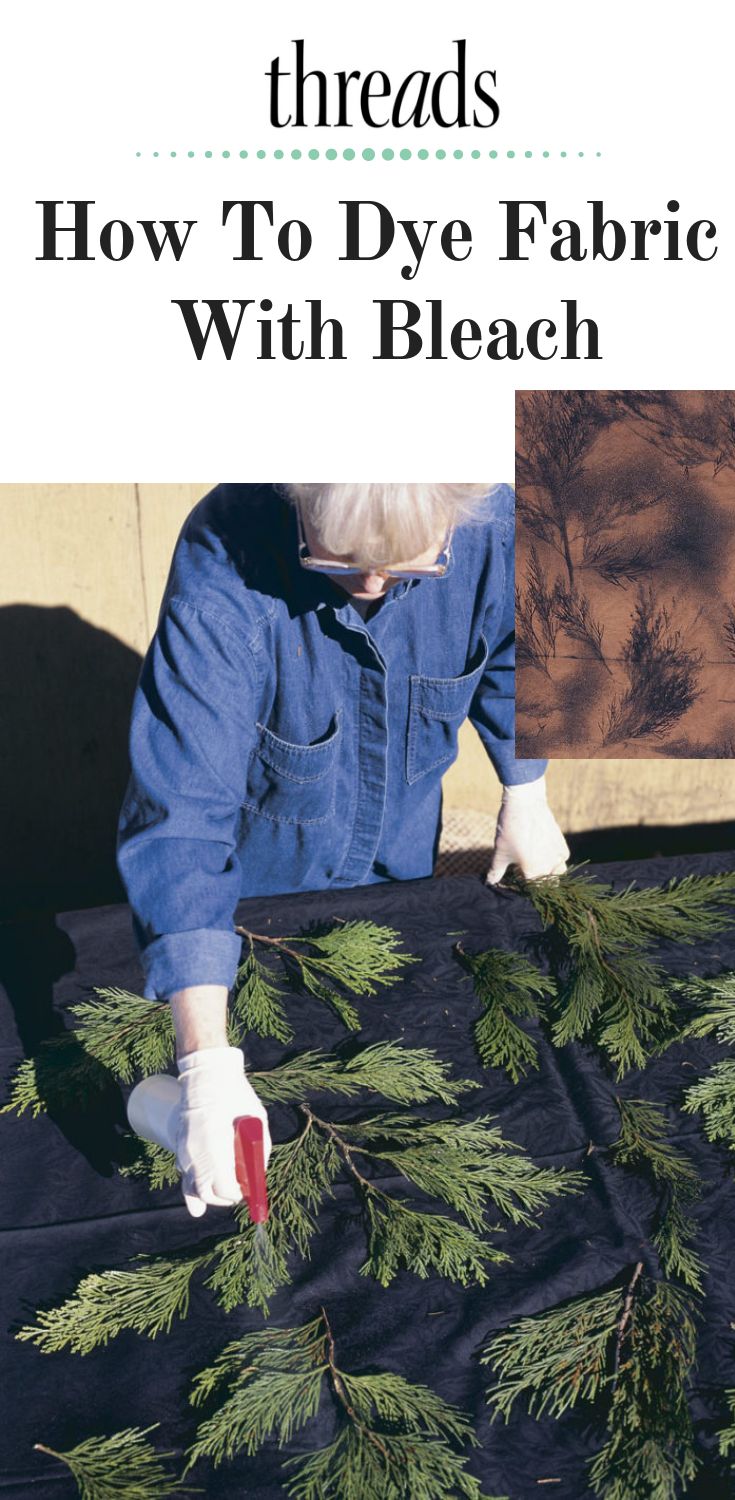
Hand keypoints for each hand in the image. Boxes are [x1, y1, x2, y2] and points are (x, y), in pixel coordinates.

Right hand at [175, 1046, 271, 1217]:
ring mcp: (184, 1150)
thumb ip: (260, 1152)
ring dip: (207, 1193)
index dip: (238, 1193)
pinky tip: (202, 1182)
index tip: (248, 1190)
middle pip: (207, 1194)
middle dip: (224, 1197)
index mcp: (217, 1150)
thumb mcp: (256, 1122)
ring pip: (192, 1187)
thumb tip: (258, 1174)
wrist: (207, 1073)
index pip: (225, 1189)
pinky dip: (194, 1181)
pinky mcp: (179, 1144)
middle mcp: (196, 1154)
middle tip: (237, 1192)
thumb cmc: (235, 1096)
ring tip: (222, 1192)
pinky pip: (185, 1171)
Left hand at [486, 777, 569, 884]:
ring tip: (536, 865)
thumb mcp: (500, 852)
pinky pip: (563, 859)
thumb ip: (496, 871)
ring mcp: (558, 855)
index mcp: (533, 873)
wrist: (526, 804)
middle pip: (546, 885)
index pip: (531, 891)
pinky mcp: (562, 844)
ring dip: (549, 874)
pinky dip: (556, 860)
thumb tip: (490, 883)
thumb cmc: (510, 829)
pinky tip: (546, 854)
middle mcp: (549, 867)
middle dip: (537, 883)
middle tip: (524, 872)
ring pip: (558, 874)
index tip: (516, 880)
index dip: (523, 888)